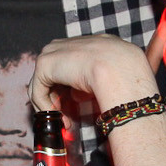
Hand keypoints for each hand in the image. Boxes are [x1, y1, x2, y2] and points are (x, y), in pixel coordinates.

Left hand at [29, 35, 158, 115]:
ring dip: (52, 105)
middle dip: (57, 97)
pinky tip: (61, 118)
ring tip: (65, 122)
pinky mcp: (45, 63)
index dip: (72, 88)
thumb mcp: (115, 78)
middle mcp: (71, 43)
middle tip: (67, 117)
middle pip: (55, 72)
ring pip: (44, 81)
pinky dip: (46, 107)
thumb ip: (95, 82)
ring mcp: (56, 50)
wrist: (120, 69)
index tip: (77, 106)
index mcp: (92, 43)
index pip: (73, 63)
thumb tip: (78, 93)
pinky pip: (38, 90)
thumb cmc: (127, 76)